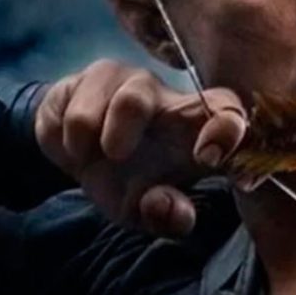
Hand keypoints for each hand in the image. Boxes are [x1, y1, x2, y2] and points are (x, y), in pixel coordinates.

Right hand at [35, 59, 245, 236]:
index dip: (227, 128)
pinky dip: (67, 140)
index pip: (228, 111)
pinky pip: (72, 110)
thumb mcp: (146, 208)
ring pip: (120, 101)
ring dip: (97, 139)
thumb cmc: (128, 178)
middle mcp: (165, 96)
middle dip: (131, 118)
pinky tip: (75, 144)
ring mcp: (126, 81)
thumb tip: (167, 208)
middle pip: (167, 95)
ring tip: (93, 156)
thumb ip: (166, 216)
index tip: (208, 157)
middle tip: (116, 154)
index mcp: (193, 125)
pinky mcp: (87, 78)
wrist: (77, 154)